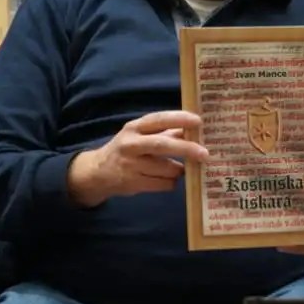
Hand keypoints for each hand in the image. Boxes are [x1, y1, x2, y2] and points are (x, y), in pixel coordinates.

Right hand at [67, 111, 209, 207]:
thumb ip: (165, 132)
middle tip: (205, 154)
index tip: (198, 121)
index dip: (179, 119)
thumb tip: (194, 130)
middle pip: (162, 144)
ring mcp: (131, 165)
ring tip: (179, 169)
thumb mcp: (140, 136)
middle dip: (186, 149)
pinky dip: (171, 182)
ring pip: (167, 168)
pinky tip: (167, 179)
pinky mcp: (133, 183)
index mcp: (134, 128)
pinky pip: (163, 184)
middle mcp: (131, 144)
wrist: (97, 173)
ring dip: (179, 170)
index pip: (158, 119)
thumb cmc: (127, 150)